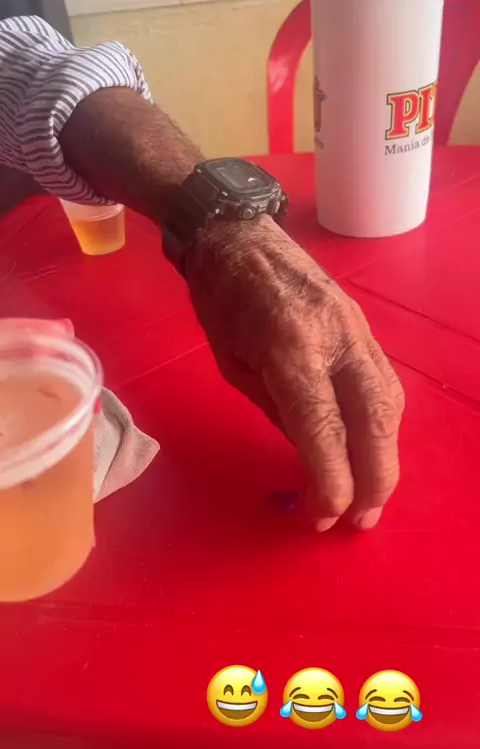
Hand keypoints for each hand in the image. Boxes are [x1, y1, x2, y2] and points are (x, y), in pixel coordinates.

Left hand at [186, 217, 404, 531]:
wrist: (240, 236)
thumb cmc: (221, 301)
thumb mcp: (233, 365)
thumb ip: (278, 410)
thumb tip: (314, 457)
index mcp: (291, 348)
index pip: (325, 428)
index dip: (331, 481)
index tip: (323, 518)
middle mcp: (337, 338)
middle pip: (374, 420)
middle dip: (374, 479)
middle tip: (360, 521)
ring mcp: (358, 329)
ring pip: (389, 403)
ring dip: (385, 456)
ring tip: (369, 495)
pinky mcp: (364, 327)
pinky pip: (384, 384)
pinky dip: (383, 424)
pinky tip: (372, 447)